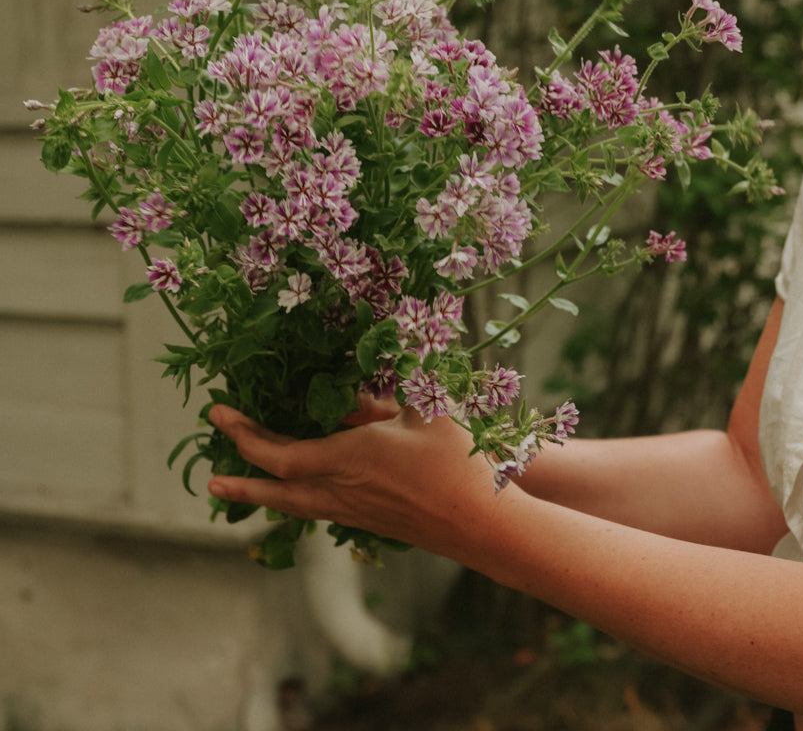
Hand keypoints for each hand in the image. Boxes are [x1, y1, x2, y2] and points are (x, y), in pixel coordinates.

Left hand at [206, 402, 508, 560]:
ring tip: (235, 492)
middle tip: (210, 481)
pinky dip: (296, 499)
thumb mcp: (421, 411)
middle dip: (241, 481)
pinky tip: (299, 495)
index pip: (279, 454)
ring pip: (296, 505)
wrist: (482, 523)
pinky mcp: (371, 522)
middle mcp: (342, 490)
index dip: (244, 437)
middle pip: (276, 491)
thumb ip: (383, 398)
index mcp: (348, 458)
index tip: (219, 416)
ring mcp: (355, 512)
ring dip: (262, 496)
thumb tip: (351, 389)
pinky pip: (320, 509)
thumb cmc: (456, 462)